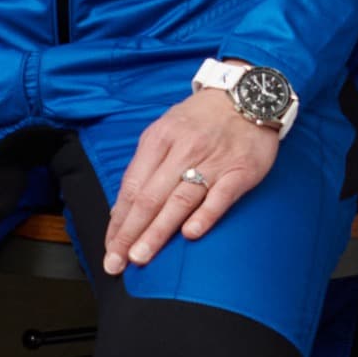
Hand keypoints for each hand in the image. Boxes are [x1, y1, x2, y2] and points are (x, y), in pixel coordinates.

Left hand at [104, 89, 276, 274]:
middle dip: (130, 233)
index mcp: (158, 139)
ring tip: (142, 256)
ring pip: (179, 200)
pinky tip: (190, 234)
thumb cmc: (201, 119)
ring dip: (158, 231)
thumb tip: (125, 209)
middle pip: (150, 197)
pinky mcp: (240, 170)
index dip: (119, 221)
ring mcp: (213, 161)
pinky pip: (220, 196)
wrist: (247, 94)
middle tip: (118, 261)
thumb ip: (147, 166)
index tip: (110, 247)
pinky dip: (205, 215)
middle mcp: (182, 150)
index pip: (132, 187)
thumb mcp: (165, 131)